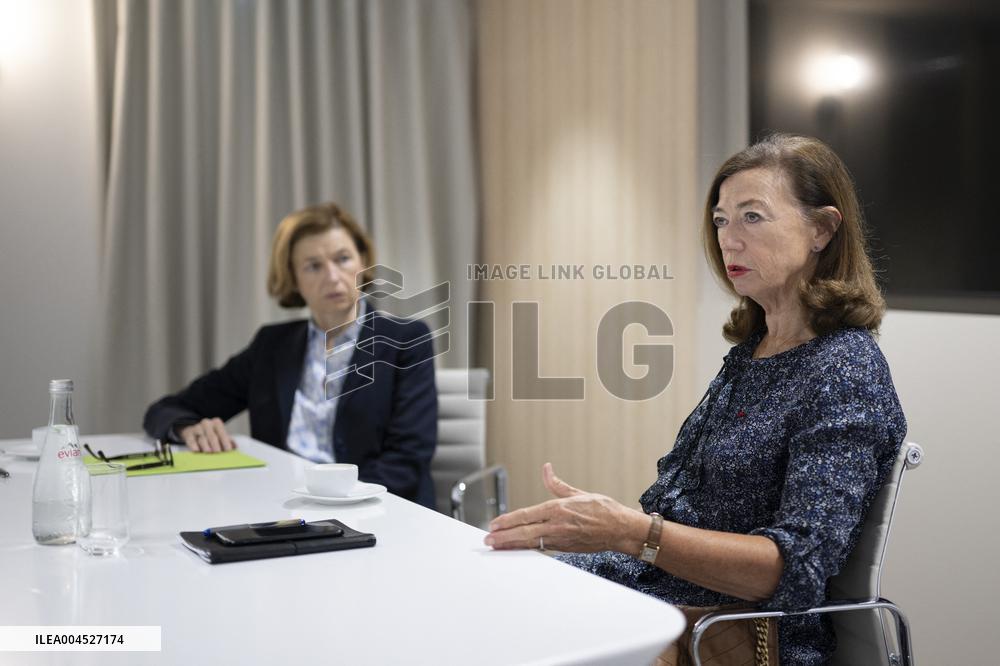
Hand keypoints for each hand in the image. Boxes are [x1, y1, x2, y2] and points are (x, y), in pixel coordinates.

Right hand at [178, 418, 236, 452]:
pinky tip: (197, 451)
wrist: (194, 430)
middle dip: (216, 446)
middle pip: (212, 436)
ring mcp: (197, 428)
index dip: (226, 442)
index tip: (228, 450)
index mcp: (216, 423)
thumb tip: (235, 446)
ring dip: (206, 447)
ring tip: (209, 453)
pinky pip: (191, 440)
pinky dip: (194, 446)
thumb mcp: (220, 435)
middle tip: (218, 453)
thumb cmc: (210, 434)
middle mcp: (206, 423)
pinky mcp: (188, 434)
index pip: (222, 433)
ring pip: (202, 439)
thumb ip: (228, 440)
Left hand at [484, 463, 644, 553]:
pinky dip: (525, 549)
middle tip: (487, 540)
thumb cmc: (603, 509)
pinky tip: (516, 549)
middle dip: (503, 537)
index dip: (507, 520)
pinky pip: (540, 548)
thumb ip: (557, 484)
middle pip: (524, 532)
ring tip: (496, 546)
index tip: (493, 524)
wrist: (621, 530)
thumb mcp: (578, 493)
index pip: (526, 515)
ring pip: (529, 543)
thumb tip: (546, 468)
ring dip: (511, 545)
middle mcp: (557, 525)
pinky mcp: (564, 548)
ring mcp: (560, 539)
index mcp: (558, 509)